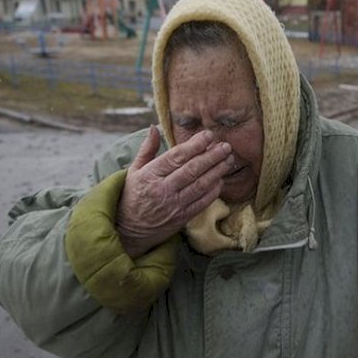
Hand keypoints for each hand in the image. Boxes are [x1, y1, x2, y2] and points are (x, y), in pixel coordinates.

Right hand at [116, 125, 232, 257]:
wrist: (127, 230)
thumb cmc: (131, 196)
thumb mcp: (133, 171)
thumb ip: (147, 149)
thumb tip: (154, 127)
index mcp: (150, 175)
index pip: (176, 156)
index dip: (195, 145)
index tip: (209, 135)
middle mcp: (162, 189)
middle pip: (192, 169)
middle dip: (212, 156)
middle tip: (226, 146)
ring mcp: (173, 205)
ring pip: (200, 185)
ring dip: (217, 171)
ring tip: (229, 160)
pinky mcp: (181, 218)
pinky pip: (201, 203)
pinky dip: (213, 191)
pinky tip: (221, 180)